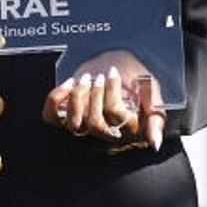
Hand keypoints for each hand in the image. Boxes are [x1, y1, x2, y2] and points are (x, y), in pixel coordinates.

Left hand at [42, 56, 164, 150]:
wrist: (117, 64)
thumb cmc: (135, 79)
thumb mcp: (152, 93)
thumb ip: (156, 118)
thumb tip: (153, 142)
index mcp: (127, 127)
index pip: (115, 116)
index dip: (112, 93)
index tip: (112, 72)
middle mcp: (104, 131)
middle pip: (93, 124)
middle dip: (94, 96)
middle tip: (98, 76)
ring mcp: (83, 125)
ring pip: (73, 123)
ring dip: (77, 97)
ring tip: (85, 78)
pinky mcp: (64, 116)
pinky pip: (51, 117)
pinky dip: (56, 98)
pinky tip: (68, 83)